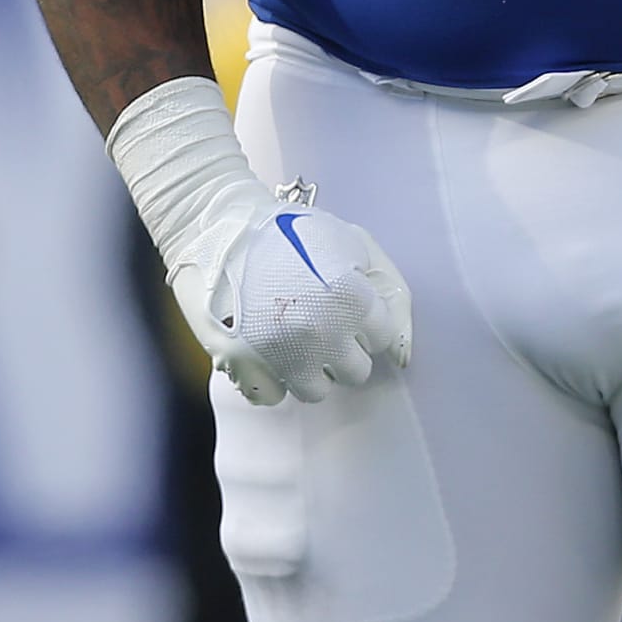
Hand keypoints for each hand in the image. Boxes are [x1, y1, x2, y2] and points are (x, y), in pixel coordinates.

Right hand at [171, 189, 412, 406]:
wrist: (221, 225)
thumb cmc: (291, 230)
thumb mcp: (350, 241)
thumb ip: (386, 287)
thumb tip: (399, 348)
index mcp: (351, 298)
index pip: (383, 338)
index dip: (368, 324)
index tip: (351, 313)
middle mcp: (321, 333)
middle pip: (355, 372)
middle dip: (344, 351)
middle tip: (323, 329)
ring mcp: (281, 354)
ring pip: (316, 391)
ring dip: (309, 369)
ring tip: (294, 341)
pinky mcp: (243, 367)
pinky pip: (272, 396)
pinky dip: (271, 379)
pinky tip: (267, 352)